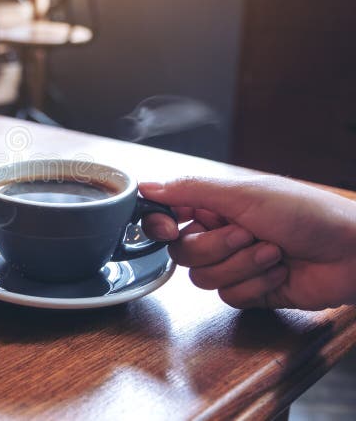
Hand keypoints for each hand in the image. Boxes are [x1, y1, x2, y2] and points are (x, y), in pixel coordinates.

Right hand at [140, 175, 355, 309]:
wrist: (352, 252)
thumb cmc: (306, 213)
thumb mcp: (243, 194)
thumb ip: (190, 190)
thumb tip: (146, 185)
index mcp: (214, 205)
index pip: (167, 215)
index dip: (161, 224)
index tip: (169, 227)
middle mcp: (220, 233)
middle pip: (182, 252)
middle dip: (217, 246)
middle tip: (247, 234)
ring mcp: (234, 264)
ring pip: (203, 278)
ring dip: (241, 266)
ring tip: (273, 252)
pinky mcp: (250, 291)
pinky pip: (229, 297)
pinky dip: (256, 284)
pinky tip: (280, 271)